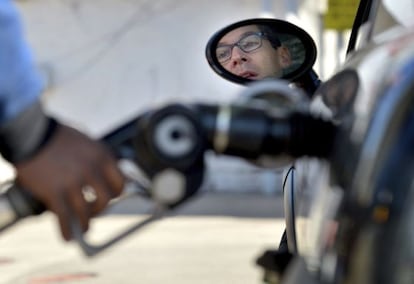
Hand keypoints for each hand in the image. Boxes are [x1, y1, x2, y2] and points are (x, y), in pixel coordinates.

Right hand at [14, 123, 124, 240]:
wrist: (30, 133)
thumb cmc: (57, 136)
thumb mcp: (86, 141)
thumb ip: (97, 158)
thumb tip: (104, 175)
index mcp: (102, 155)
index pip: (121, 182)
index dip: (116, 193)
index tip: (112, 198)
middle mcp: (92, 169)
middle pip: (106, 199)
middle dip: (101, 209)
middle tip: (94, 211)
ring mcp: (74, 182)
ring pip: (86, 212)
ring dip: (85, 222)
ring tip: (83, 227)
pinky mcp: (55, 192)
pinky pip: (65, 217)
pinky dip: (67, 230)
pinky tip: (68, 236)